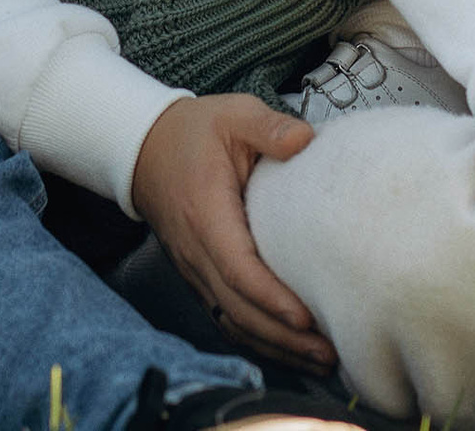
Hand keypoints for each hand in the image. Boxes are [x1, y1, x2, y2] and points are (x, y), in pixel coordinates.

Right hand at [132, 94, 333, 370]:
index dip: (271, 298)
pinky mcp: (200, 277)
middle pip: (238, 309)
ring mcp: (195, 269)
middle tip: (330, 353)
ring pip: (232, 321)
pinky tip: (289, 350)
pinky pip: (227, 317)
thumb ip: (268, 127)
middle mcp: (196, 251)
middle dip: (283, 337)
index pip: (237, 268)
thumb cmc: (194, 133)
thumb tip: (304, 140)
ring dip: (275, 346)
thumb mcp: (233, 114)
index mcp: (206, 214)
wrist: (145, 148)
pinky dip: (258, 339)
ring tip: (321, 360)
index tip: (305, 317)